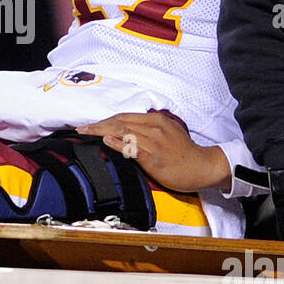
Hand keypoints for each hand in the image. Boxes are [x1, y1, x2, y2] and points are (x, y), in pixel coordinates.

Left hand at [78, 111, 230, 191]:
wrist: (202, 167)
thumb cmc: (183, 153)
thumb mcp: (167, 133)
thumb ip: (148, 130)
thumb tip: (126, 131)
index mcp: (156, 120)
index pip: (125, 116)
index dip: (105, 119)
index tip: (90, 124)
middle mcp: (154, 128)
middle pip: (120, 122)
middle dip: (98, 125)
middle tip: (80, 129)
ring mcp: (154, 142)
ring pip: (123, 132)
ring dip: (102, 132)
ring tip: (86, 133)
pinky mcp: (154, 157)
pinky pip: (133, 148)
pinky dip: (118, 143)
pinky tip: (106, 141)